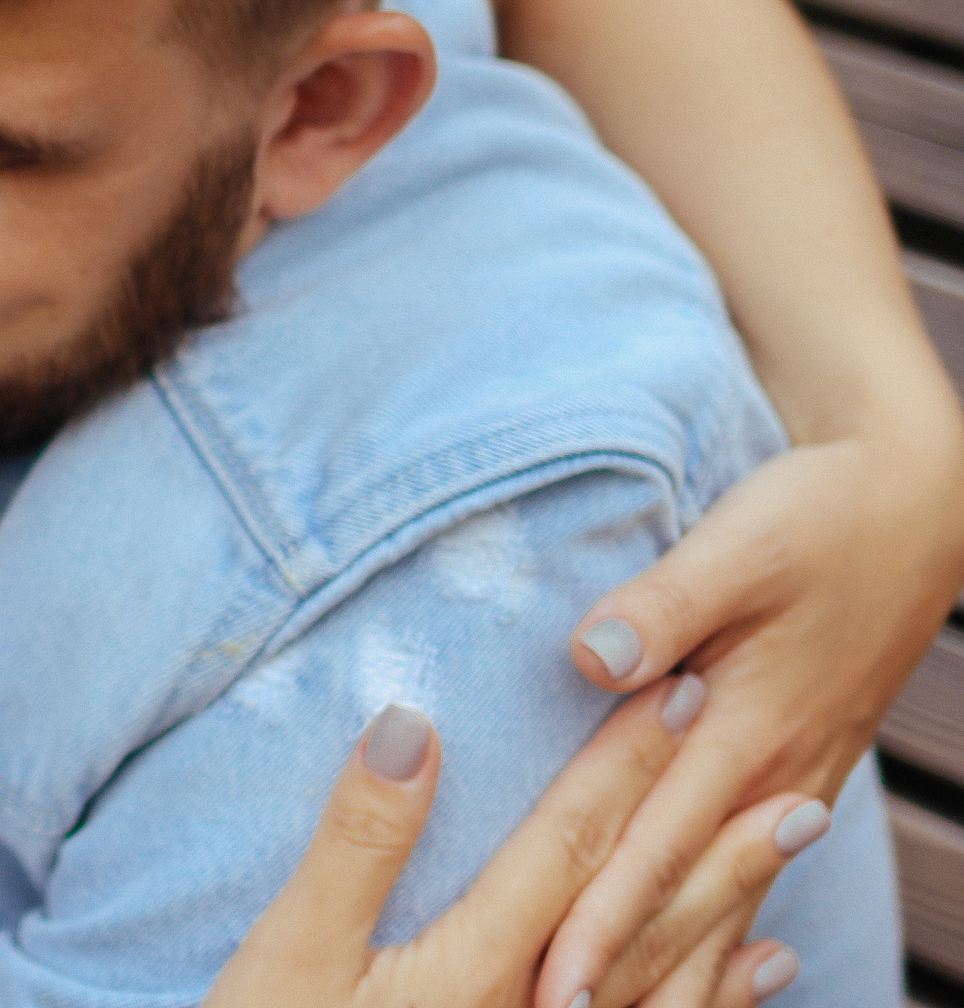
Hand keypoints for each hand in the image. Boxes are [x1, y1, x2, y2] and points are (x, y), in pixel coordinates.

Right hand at [210, 685, 817, 1007]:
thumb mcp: (291, 951)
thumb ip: (359, 842)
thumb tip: (412, 724)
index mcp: (475, 969)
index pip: (570, 845)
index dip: (626, 764)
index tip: (680, 692)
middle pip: (642, 911)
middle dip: (714, 834)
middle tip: (789, 772)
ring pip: (670, 976)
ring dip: (735, 906)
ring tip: (787, 846)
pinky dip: (716, 998)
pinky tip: (759, 966)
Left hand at [537, 428, 963, 1006]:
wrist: (912, 504)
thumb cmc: (818, 517)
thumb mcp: (741, 542)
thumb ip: (664, 602)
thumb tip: (592, 656)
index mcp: (749, 726)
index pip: (657, 847)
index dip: (602, 920)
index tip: (551, 981)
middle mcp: (773, 774)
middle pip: (689, 904)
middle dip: (627, 978)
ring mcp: (793, 782)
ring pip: (727, 909)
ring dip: (675, 977)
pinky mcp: (798, 773)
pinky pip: (754, 882)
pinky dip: (725, 945)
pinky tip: (708, 985)